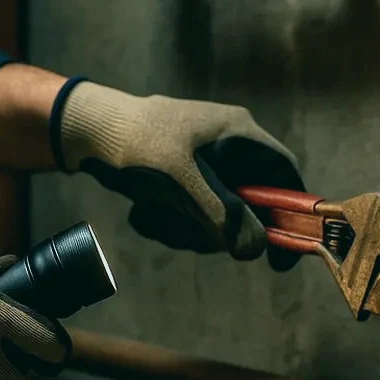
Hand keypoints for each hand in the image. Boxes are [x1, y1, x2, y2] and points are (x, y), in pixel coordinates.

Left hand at [54, 81, 304, 269]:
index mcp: (238, 131)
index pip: (283, 169)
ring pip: (219, 210)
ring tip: (159, 221)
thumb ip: (219, 212)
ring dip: (193, 227)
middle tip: (198, 238)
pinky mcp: (186, 176)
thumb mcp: (181, 178)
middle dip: (224, 226)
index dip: (290, 206)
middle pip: (250, 199)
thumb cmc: (138, 141)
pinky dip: (176, 221)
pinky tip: (148, 215)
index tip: (286, 243)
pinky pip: (195, 209)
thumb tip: (254, 249)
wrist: (89, 130)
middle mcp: (229, 144)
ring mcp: (207, 161)